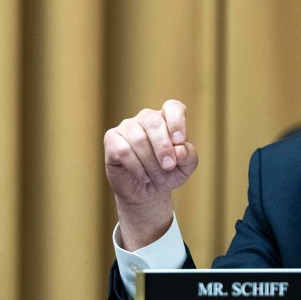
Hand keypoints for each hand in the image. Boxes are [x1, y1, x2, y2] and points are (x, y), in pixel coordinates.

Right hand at [104, 100, 198, 249]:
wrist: (146, 192)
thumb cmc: (167, 174)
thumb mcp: (185, 168)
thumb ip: (189, 156)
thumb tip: (180, 149)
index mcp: (166, 118)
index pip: (172, 107)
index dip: (177, 122)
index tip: (180, 140)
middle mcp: (146, 117)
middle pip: (154, 121)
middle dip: (163, 147)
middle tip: (169, 166)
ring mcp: (127, 126)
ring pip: (138, 139)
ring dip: (150, 162)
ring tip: (156, 176)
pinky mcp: (111, 139)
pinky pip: (123, 150)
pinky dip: (136, 167)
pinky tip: (143, 175)